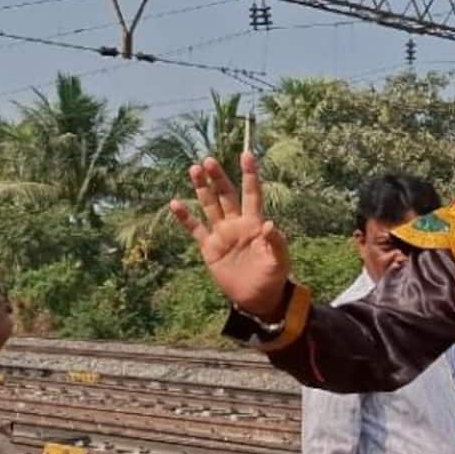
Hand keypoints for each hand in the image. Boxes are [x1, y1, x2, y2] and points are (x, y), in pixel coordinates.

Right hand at [168, 151, 292, 318]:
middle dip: (218, 178)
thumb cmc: (273, 277)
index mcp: (255, 223)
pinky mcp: (210, 248)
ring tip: (194, 169)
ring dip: (202, 189)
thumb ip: (277, 242)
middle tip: (208, 160)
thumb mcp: (280, 261)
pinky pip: (195, 229)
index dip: (249, 174)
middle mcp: (237, 224)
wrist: (257, 298)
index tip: (246, 154)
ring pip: (210, 206)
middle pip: (226, 195)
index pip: (252, 194)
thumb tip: (270, 224)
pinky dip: (185, 218)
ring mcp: (222, 234)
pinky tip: (175, 204)